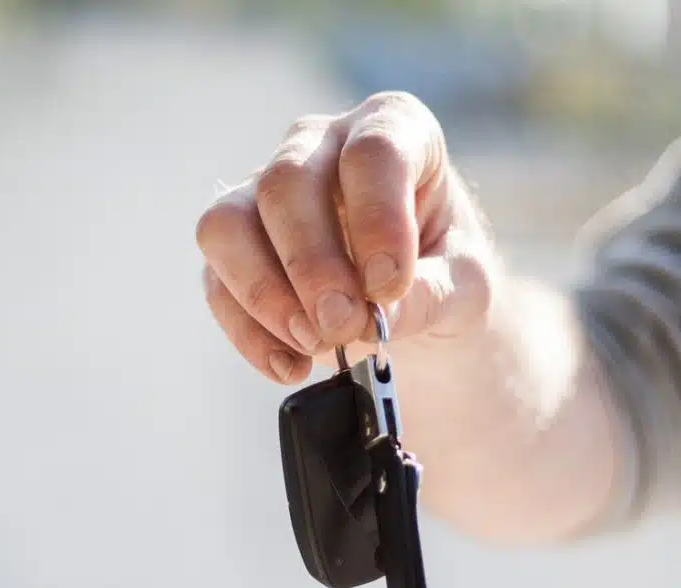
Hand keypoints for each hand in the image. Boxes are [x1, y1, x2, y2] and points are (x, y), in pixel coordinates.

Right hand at [196, 91, 497, 383]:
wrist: (412, 300)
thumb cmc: (444, 271)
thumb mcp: (464, 285)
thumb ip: (430, 295)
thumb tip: (373, 317)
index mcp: (392, 128)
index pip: (372, 152)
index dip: (378, 219)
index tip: (390, 286)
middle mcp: (318, 145)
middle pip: (286, 183)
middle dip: (312, 264)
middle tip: (344, 326)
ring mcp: (264, 190)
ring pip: (228, 223)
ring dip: (265, 293)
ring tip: (313, 344)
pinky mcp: (234, 246)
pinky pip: (216, 281)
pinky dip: (249, 332)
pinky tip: (291, 365)